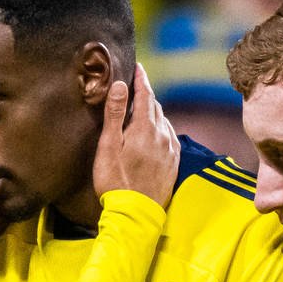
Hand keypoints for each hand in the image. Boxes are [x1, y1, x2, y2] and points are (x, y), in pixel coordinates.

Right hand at [91, 65, 178, 210]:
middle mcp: (163, 136)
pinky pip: (169, 137)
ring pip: (163, 122)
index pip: (146, 95)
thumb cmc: (115, 181)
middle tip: (136, 86)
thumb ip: (116, 114)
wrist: (135, 214)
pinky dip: (161, 128)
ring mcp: (170, 150)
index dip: (141, 79)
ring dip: (153, 112)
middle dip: (146, 94)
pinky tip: (155, 132)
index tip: (138, 67)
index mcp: (146, 128)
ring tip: (142, 109)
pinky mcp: (173, 163)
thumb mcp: (109, 146)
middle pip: (156, 107)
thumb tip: (122, 85)